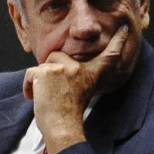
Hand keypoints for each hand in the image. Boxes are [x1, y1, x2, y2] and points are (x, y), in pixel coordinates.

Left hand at [22, 28, 129, 151]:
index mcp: (91, 74)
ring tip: (46, 97)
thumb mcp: (80, 93)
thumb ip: (76, 78)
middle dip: (50, 70)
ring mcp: (63, 68)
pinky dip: (28, 86)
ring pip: (42, 65)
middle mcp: (78, 68)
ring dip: (39, 81)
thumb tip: (59, 70)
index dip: (118, 41)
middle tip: (54, 91)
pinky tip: (34, 97)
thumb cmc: (68, 116)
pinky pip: (30, 74)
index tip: (124, 27)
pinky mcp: (46, 72)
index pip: (108, 55)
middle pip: (56, 55)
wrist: (62, 126)